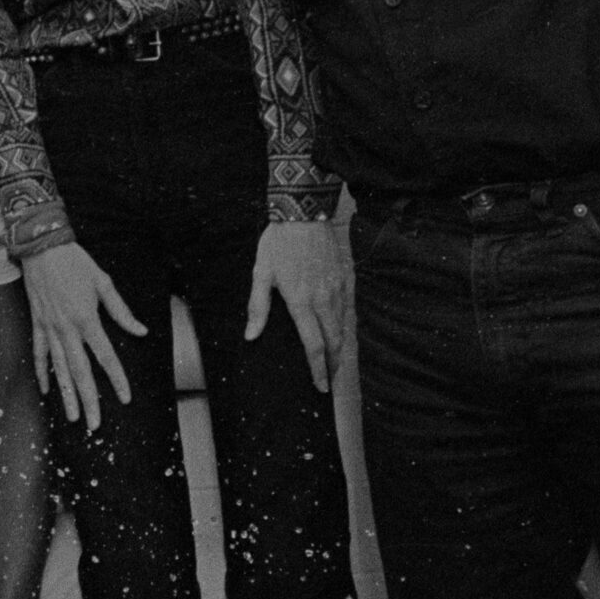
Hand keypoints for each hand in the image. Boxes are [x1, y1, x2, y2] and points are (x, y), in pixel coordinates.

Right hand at [17, 242, 146, 433]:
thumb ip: (121, 311)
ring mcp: (49, 328)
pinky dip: (42, 373)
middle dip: (88, 400)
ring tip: (73, 417)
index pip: (106, 357)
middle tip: (94, 424)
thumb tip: (141, 331)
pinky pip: (39, 354)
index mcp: (87, 319)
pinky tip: (46, 391)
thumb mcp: (104, 282)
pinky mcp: (37, 324)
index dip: (116, 379)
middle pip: (80, 372)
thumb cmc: (75, 262)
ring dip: (66, 395)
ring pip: (60, 369)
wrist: (41, 246)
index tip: (125, 398)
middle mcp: (67, 328)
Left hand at [244, 221, 350, 390]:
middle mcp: (323, 299)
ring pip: (343, 327)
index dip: (318, 368)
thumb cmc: (279, 242)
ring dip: (341, 348)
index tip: (320, 385)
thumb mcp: (261, 273)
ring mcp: (337, 288)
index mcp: (300, 301)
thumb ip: (257, 307)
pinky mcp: (345, 278)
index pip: (313, 345)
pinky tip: (340, 331)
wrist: (304, 213)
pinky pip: (348, 309)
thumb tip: (251, 335)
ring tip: (336, 362)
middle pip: (334, 341)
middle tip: (330, 380)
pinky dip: (345, 326)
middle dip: (334, 364)